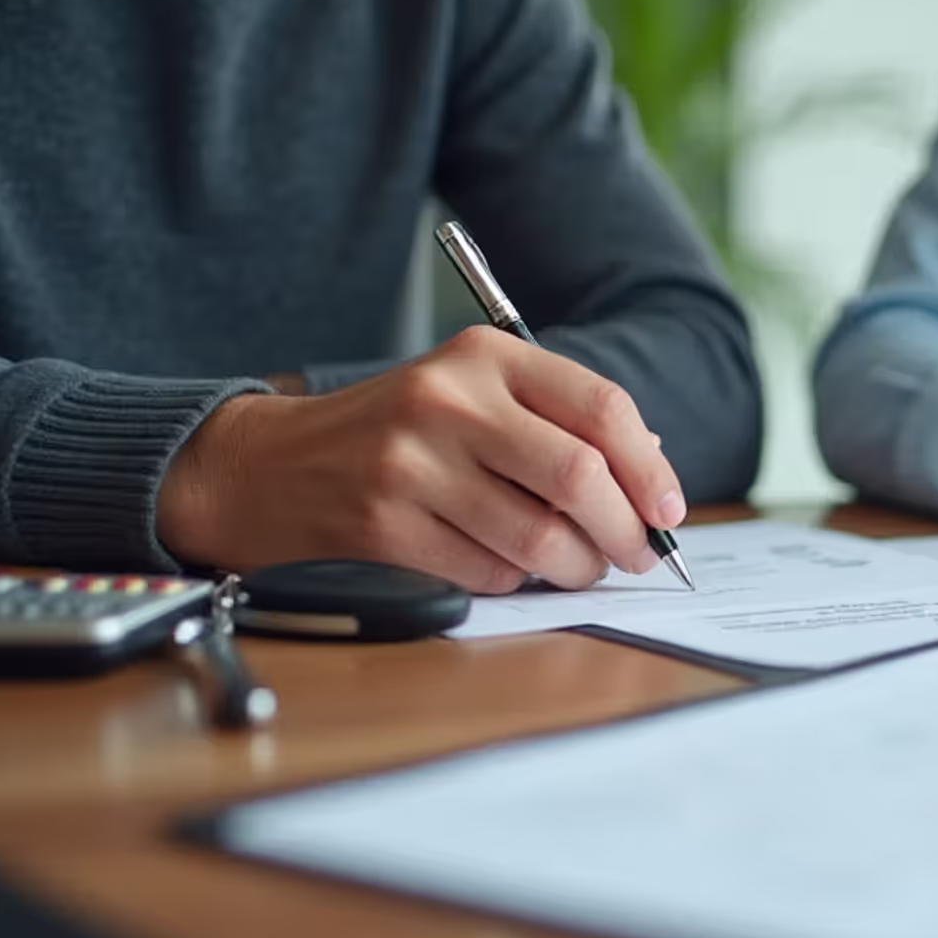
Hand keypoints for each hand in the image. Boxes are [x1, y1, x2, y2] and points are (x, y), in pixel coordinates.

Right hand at [157, 326, 685, 592]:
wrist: (268, 464)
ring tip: (579, 567)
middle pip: (580, 476)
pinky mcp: (384, 525)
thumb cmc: (396, 433)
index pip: (602, 408)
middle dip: (626, 531)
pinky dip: (515, 580)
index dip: (650, 468)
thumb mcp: (471, 394)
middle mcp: (449, 401)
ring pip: (540, 536)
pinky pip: (489, 570)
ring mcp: (411, 463)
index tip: (669, 511)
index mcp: (485, 356)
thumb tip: (653, 472)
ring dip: (577, 567)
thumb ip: (558, 420)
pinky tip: (507, 567)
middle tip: (638, 556)